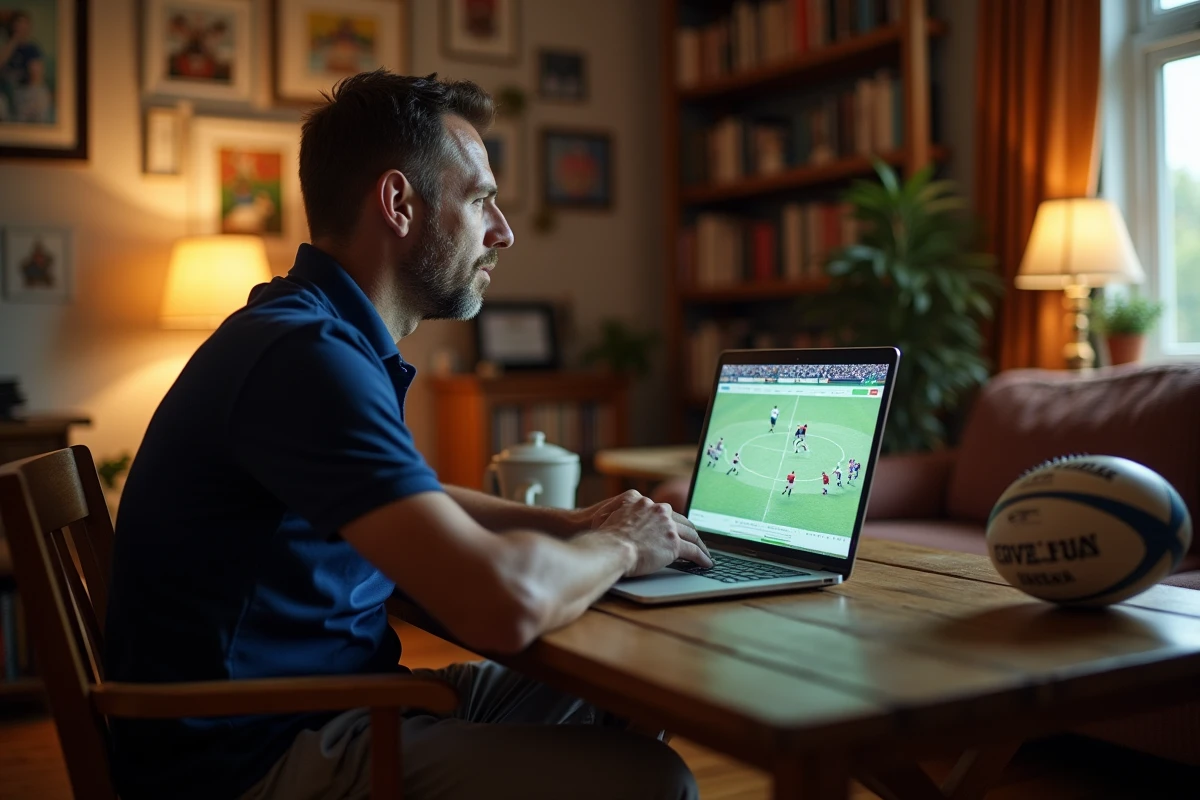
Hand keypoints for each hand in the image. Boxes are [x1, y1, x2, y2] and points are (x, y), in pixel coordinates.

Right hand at [595, 492, 711, 575]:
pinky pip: (693, 551)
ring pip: (691, 534)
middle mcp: (658, 510)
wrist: (610, 548)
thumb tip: (621, 520)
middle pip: (681, 520)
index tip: (675, 527)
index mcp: (643, 502)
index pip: (664, 511)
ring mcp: (668, 526)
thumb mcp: (607, 514)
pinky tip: (706, 563)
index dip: (672, 521)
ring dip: (700, 545)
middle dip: (689, 531)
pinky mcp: (674, 544)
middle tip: (695, 540)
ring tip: (705, 553)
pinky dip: (702, 557)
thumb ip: (620, 514)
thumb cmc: (604, 537)